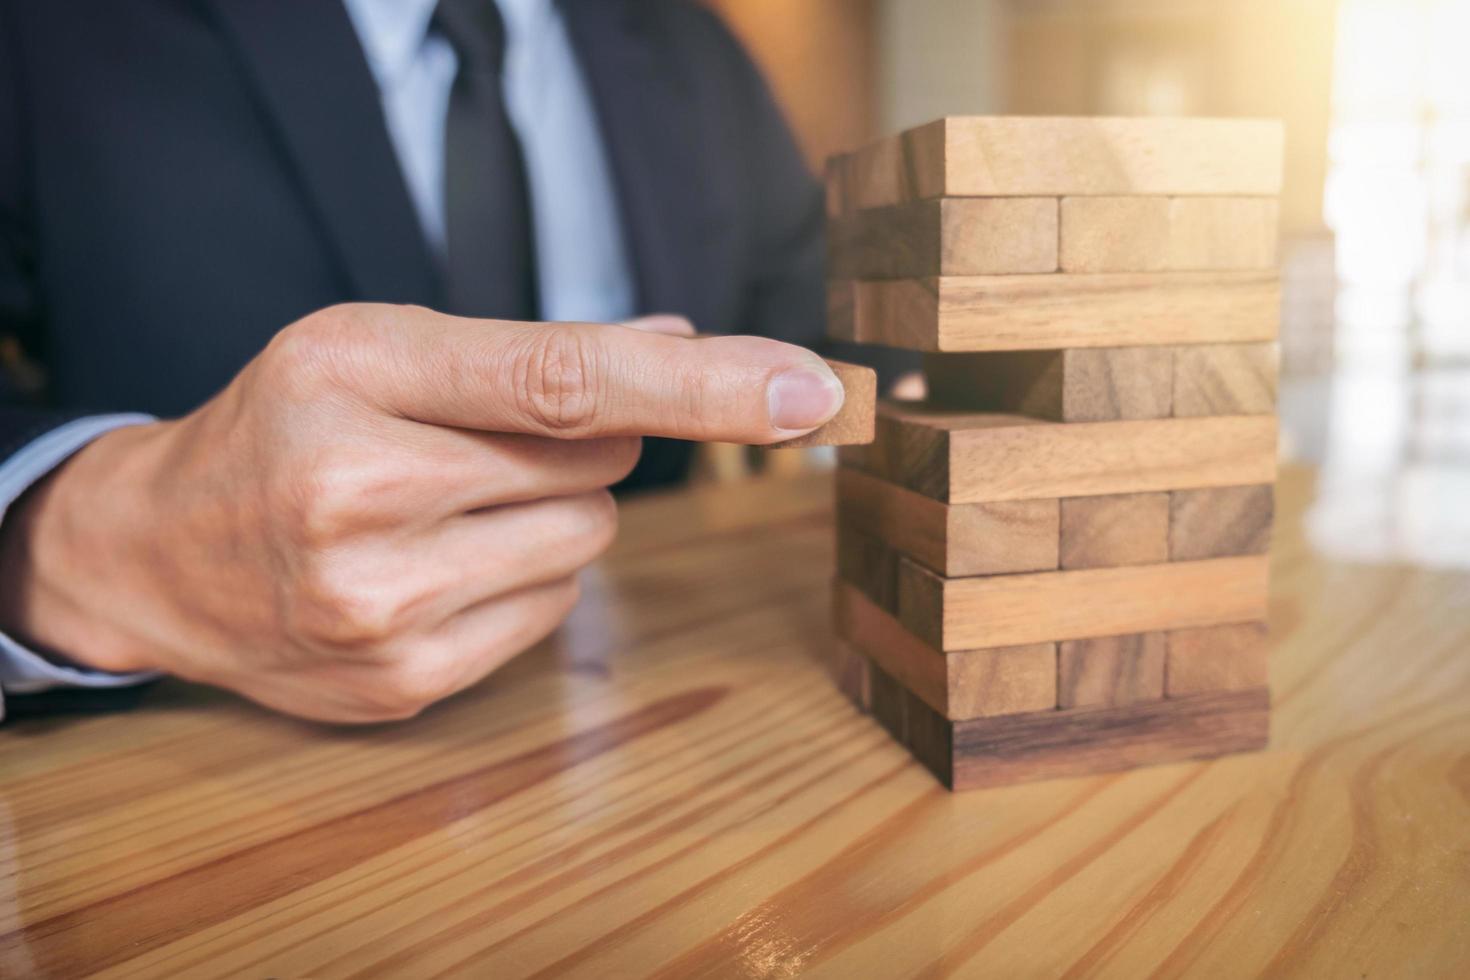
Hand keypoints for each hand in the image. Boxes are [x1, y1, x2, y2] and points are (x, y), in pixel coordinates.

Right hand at [0, 305, 843, 720]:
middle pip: (595, 465)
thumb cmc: (283, 424)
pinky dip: (525, 577)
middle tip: (473, 443)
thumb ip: (530, 346)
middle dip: (574, 445)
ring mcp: (382, 604)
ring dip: (553, 512)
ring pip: (588, 541)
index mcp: (354, 375)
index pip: (564, 379)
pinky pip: (554, 610)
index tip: (810, 392)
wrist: (157, 552)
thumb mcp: (373, 346)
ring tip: (447, 505)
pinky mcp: (406, 680)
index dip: (702, 385)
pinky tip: (440, 564)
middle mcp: (360, 494)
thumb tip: (687, 342)